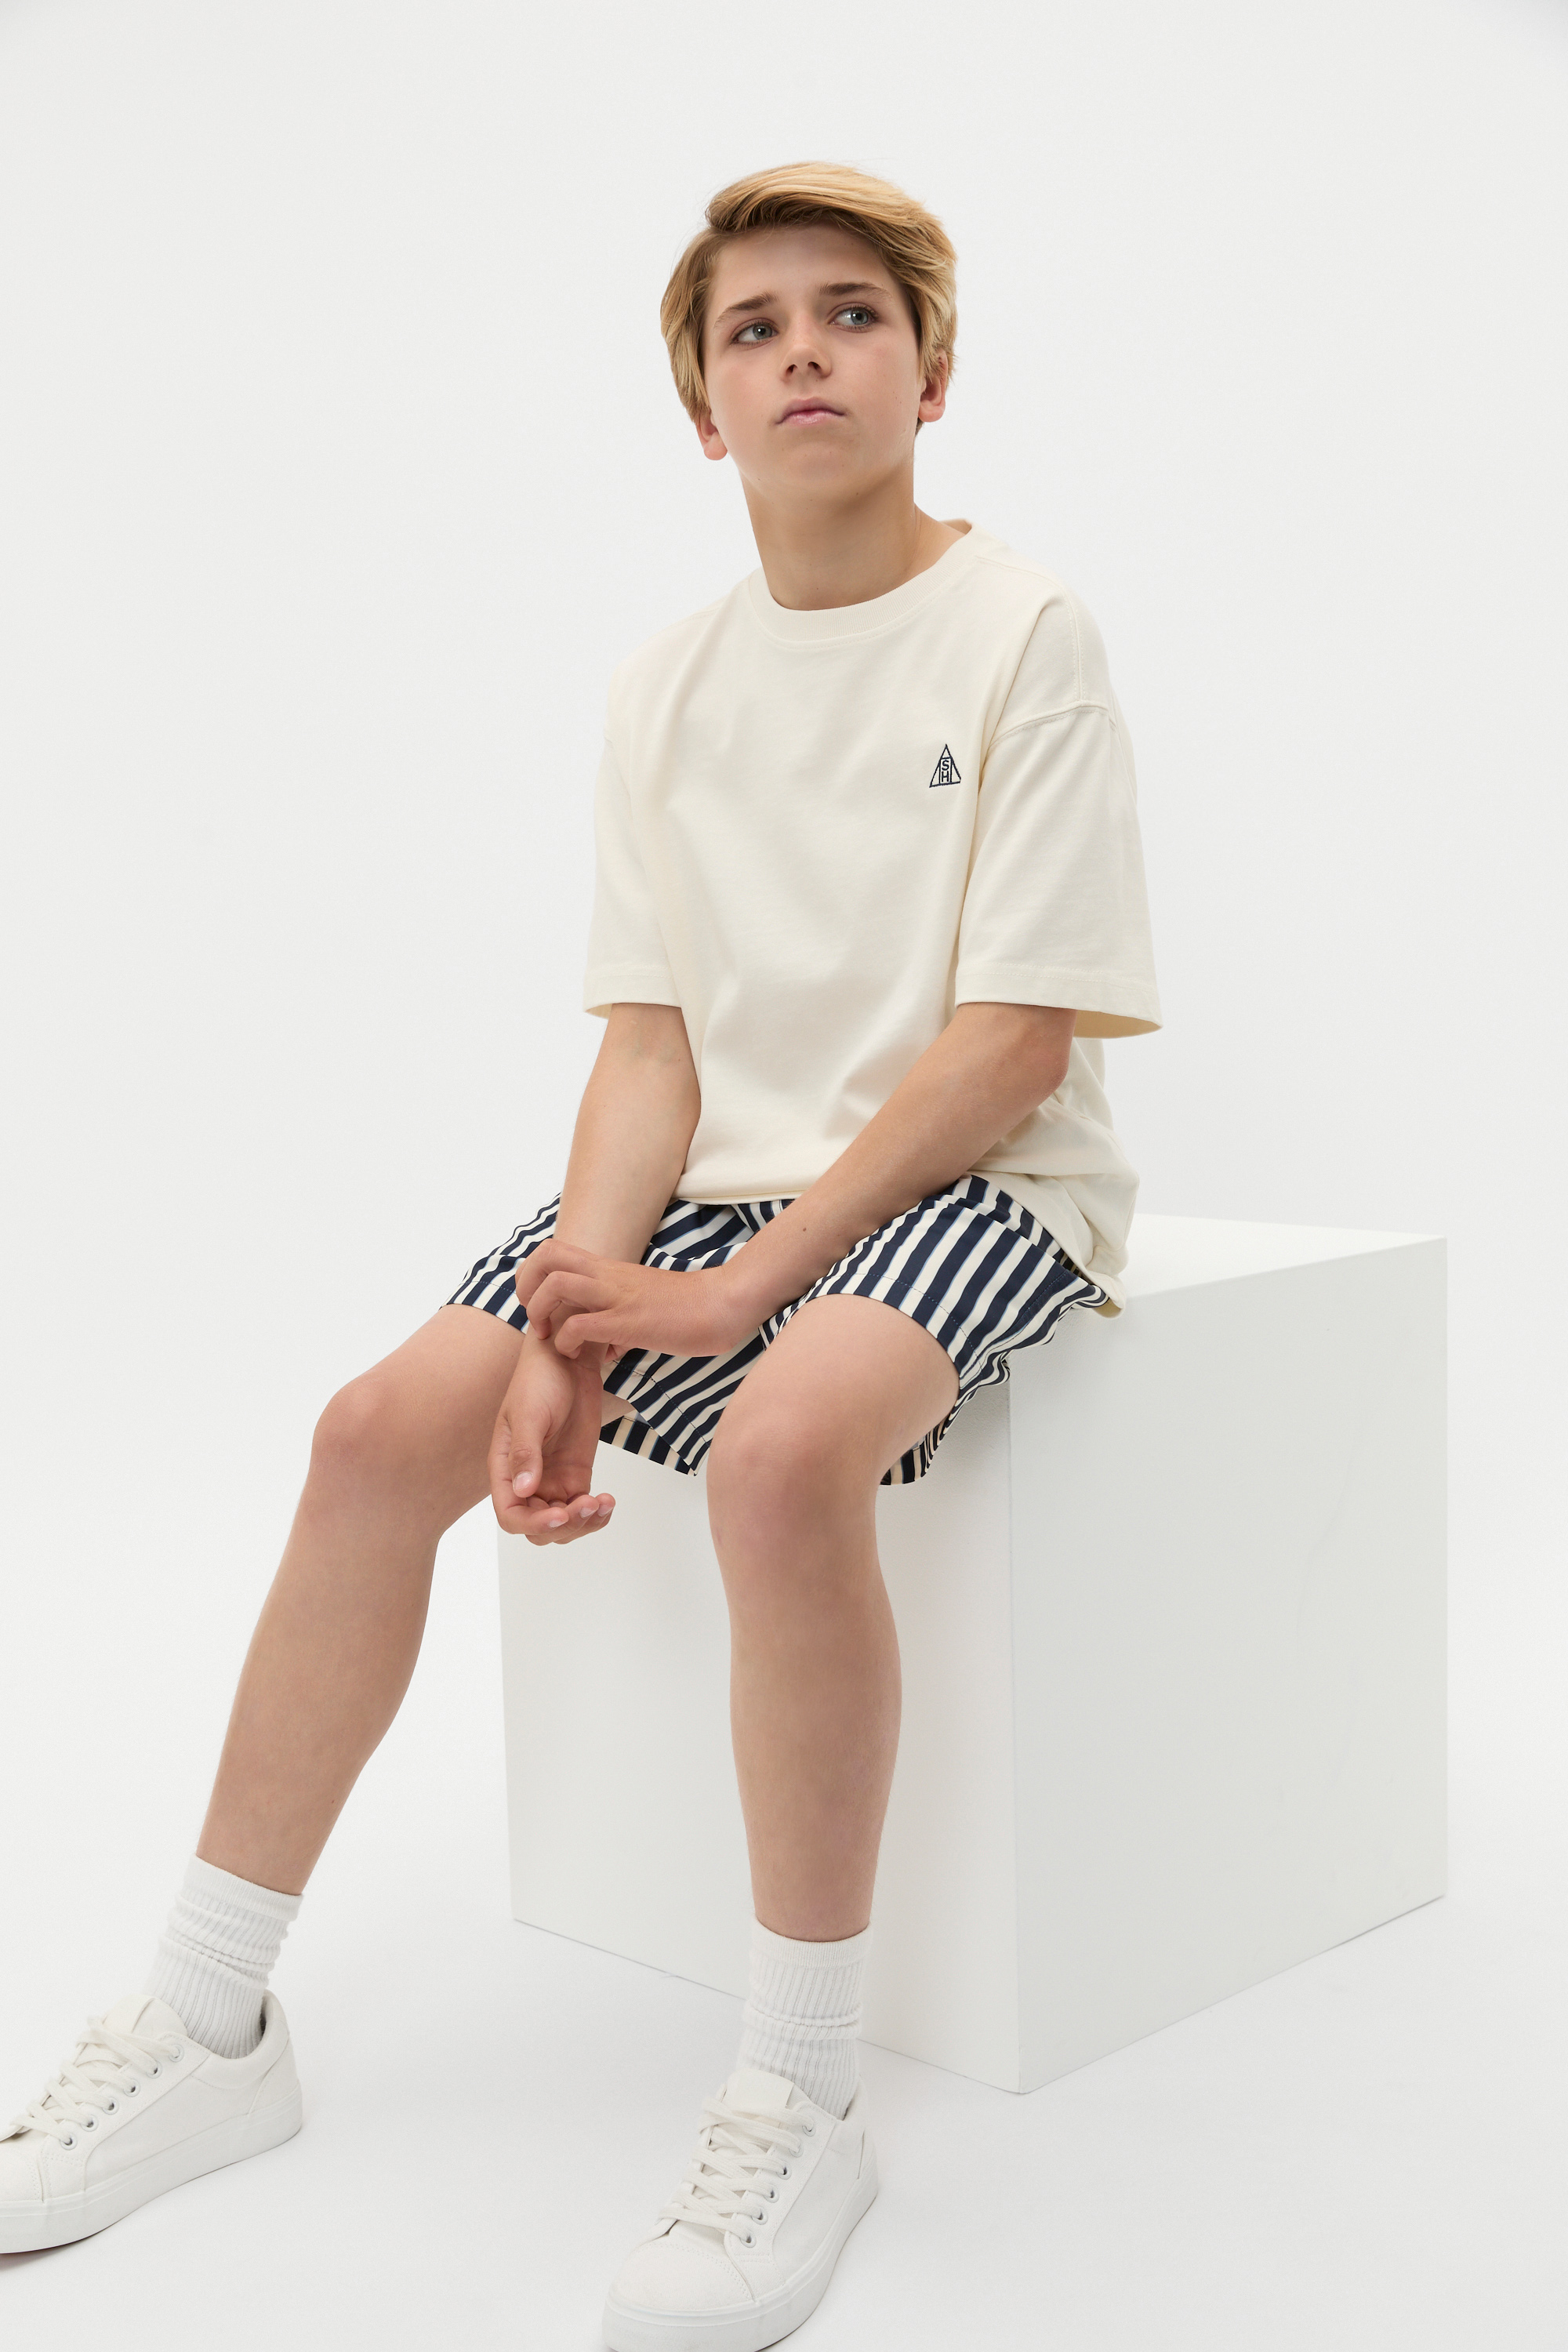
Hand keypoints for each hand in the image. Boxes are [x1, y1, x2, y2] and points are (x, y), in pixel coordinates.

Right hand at [489, 1330, 616, 1545]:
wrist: (568, 1360)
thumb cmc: (539, 1380)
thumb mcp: (529, 1414)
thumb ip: (525, 1453)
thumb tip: (524, 1491)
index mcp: (505, 1469)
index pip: (511, 1515)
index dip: (533, 1523)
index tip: (561, 1513)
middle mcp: (526, 1481)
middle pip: (538, 1528)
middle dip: (564, 1526)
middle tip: (588, 1505)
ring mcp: (553, 1480)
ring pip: (563, 1524)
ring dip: (583, 1523)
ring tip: (602, 1502)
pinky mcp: (576, 1475)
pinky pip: (583, 1509)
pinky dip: (597, 1513)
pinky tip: (608, 1501)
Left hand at [514, 1239, 762, 1362]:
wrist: (726, 1303)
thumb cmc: (691, 1308)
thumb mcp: (645, 1305)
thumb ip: (619, 1319)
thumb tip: (608, 1347)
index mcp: (609, 1270)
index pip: (553, 1250)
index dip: (532, 1274)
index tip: (539, 1305)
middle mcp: (608, 1276)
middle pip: (545, 1257)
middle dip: (526, 1287)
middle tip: (536, 1318)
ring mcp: (618, 1296)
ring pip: (556, 1284)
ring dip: (541, 1312)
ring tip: (549, 1338)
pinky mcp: (629, 1321)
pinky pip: (580, 1325)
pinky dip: (567, 1342)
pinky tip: (578, 1356)